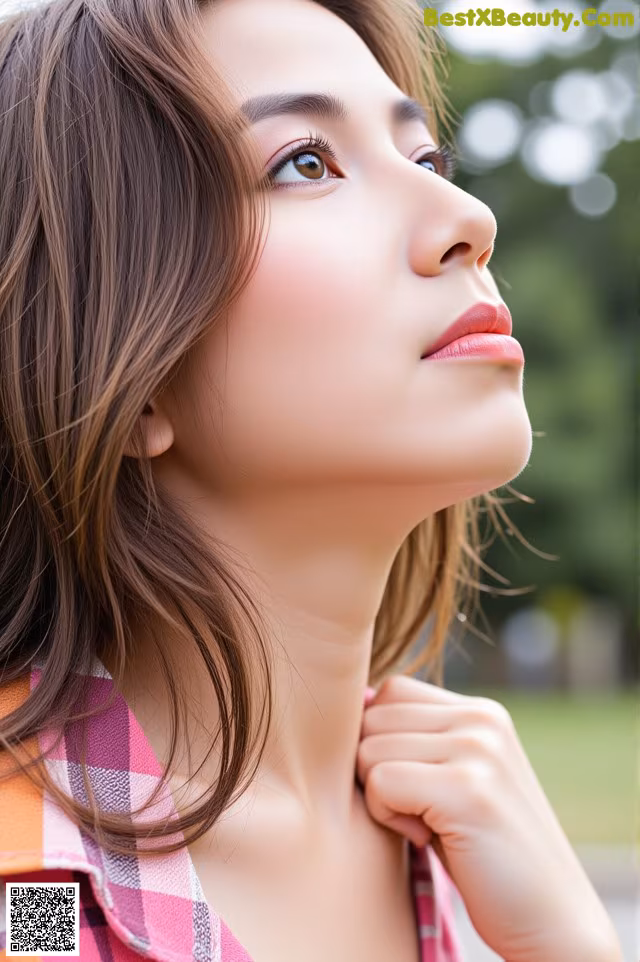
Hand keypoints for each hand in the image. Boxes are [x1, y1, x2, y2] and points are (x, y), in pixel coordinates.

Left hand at [357, 675, 622, 961]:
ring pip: (369, 750)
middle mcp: (481, 718)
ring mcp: (478, 749)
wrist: (551, 917)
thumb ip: (416, 739)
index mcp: (480, 711)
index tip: (415, 785)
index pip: (390, 692)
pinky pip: (380, 782)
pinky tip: (428, 838)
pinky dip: (389, 817)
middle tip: (420, 810)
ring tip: (428, 824)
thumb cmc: (483, 852)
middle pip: (372, 718)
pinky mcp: (467, 789)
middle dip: (376, 768)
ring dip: (381, 797)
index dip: (382, 740)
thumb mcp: (455, 776)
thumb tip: (347, 713)